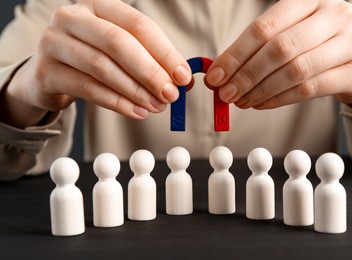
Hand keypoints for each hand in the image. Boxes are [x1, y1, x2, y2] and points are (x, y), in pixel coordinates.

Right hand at [3, 0, 191, 126]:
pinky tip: (137, 112)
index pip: (138, 24)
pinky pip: (88, 89)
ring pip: (102, 67)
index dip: (164, 51)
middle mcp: (73, 17)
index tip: (183, 76)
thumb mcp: (119, 51)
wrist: (49, 73)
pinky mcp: (46, 72)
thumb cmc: (91, 58)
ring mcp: (54, 42)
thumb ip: (149, 59)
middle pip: (119, 43)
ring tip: (156, 106)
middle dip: (150, 72)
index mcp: (98, 6)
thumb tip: (182, 80)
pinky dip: (117, 103)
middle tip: (170, 95)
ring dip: (135, 91)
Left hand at [206, 0, 351, 112]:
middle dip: (246, 75)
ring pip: (295, 70)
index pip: (264, 27)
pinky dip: (280, 99)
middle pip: (279, 48)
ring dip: (261, 91)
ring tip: (242, 102)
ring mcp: (351, 42)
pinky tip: (262, 104)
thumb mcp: (292, 38)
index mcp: (309, 2)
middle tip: (226, 94)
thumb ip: (258, 51)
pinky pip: (310, 89)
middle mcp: (333, 16)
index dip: (235, 54)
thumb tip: (219, 74)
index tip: (215, 76)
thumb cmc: (319, 49)